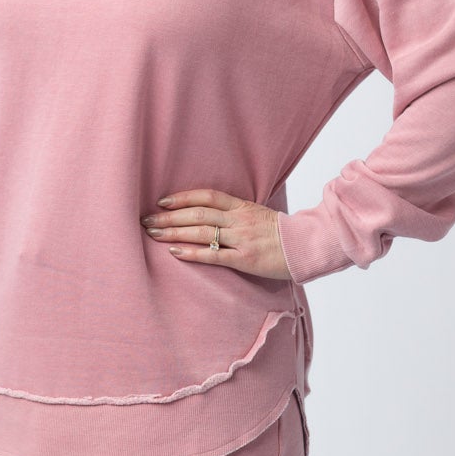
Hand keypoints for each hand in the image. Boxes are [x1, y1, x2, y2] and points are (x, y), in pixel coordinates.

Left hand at [140, 187, 292, 280]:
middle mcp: (239, 220)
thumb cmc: (282, 234)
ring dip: (174, 232)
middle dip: (169, 216)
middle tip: (146, 219)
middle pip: (198, 214)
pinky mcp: (245, 259)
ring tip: (153, 233)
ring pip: (202, 232)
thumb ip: (236, 213)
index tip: (162, 201)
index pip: (207, 196)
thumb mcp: (259, 215)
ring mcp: (242, 239)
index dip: (183, 197)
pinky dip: (192, 253)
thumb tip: (210, 214)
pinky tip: (174, 252)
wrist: (308, 247)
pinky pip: (213, 255)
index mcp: (243, 206)